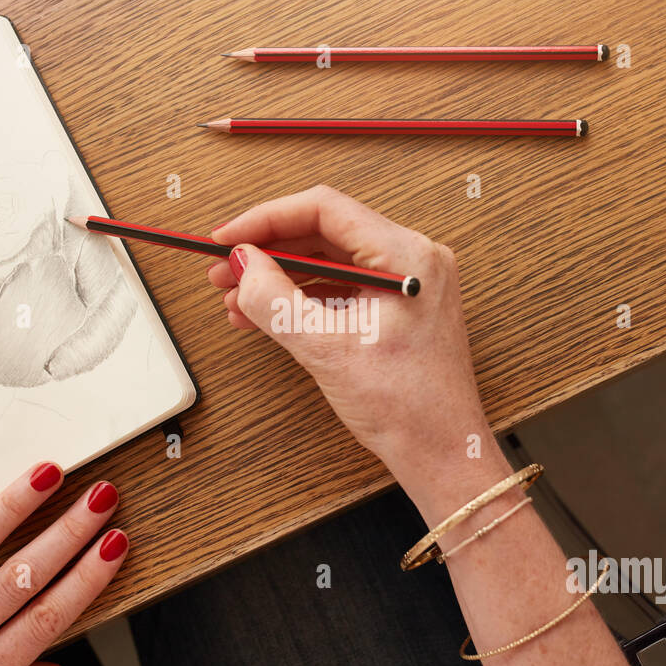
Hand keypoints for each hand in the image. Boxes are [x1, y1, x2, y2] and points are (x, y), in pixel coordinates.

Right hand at [210, 185, 493, 484]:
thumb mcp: (327, 350)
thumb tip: (242, 265)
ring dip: (280, 277)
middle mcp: (412, 260)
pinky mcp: (398, 309)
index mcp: (406, 256)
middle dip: (268, 251)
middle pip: (324, 232)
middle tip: (223, 271)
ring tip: (237, 299)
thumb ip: (276, 300)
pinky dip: (303, 299)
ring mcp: (407, 285)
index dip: (266, 220)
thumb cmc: (407, 408)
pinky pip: (341, 288)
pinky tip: (266, 316)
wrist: (442, 455)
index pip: (323, 210)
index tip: (227, 240)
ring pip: (329, 261)